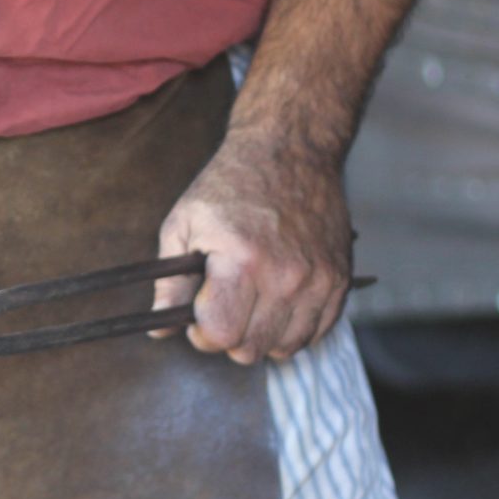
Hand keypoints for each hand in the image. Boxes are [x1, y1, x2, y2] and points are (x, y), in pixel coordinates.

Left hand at [151, 130, 353, 363]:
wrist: (289, 150)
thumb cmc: (230, 184)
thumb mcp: (184, 224)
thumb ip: (169, 283)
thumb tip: (158, 328)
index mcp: (242, 261)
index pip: (221, 334)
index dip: (202, 333)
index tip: (199, 316)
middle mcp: (286, 276)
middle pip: (251, 348)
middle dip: (229, 336)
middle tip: (224, 307)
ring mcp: (318, 280)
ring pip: (286, 347)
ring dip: (263, 335)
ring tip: (251, 303)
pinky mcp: (340, 279)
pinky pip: (317, 332)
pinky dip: (295, 328)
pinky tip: (278, 302)